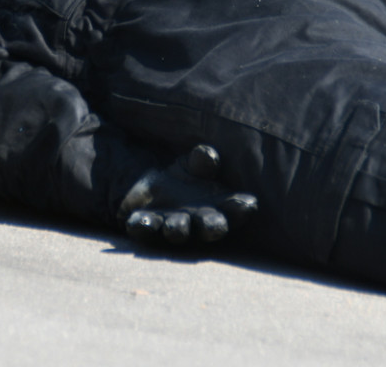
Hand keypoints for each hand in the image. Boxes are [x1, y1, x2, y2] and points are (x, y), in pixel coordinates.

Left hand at [117, 144, 257, 245]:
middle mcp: (199, 221)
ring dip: (178, 229)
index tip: (246, 202)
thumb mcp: (195, 165)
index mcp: (218, 205)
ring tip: (175, 227)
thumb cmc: (186, 179)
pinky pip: (144, 228)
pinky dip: (141, 225)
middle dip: (213, 227)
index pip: (234, 209)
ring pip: (178, 231)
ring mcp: (172, 225)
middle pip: (210, 228)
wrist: (151, 188)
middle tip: (214, 226)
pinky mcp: (147, 225)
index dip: (240, 208)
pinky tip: (139, 220)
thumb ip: (202, 162)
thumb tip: (207, 153)